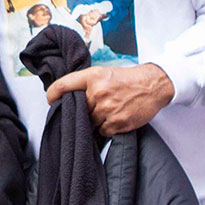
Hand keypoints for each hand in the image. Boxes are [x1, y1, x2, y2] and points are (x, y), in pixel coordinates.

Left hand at [44, 63, 174, 135]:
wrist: (153, 85)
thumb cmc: (127, 79)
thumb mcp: (104, 72)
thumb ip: (86, 83)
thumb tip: (68, 96)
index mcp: (93, 77)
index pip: (63, 85)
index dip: (52, 94)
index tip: (51, 100)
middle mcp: (98, 92)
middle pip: (77, 110)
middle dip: (80, 112)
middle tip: (89, 110)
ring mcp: (108, 109)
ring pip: (89, 123)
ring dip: (93, 121)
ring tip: (106, 113)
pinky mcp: (117, 122)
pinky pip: (102, 131)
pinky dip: (104, 128)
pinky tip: (113, 119)